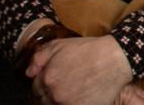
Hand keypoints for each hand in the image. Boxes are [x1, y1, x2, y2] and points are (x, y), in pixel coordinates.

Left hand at [27, 35, 143, 104]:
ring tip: (72, 91)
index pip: (35, 88)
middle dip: (50, 94)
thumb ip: (39, 58)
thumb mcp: (61, 45)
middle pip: (44, 100)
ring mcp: (69, 104)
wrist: (115, 58)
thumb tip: (28, 73)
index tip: (52, 81)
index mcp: (47, 79)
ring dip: (61, 100)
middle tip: (63, 86)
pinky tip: (80, 96)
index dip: (42, 84)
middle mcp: (55, 94)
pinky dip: (74, 103)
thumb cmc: (89, 50)